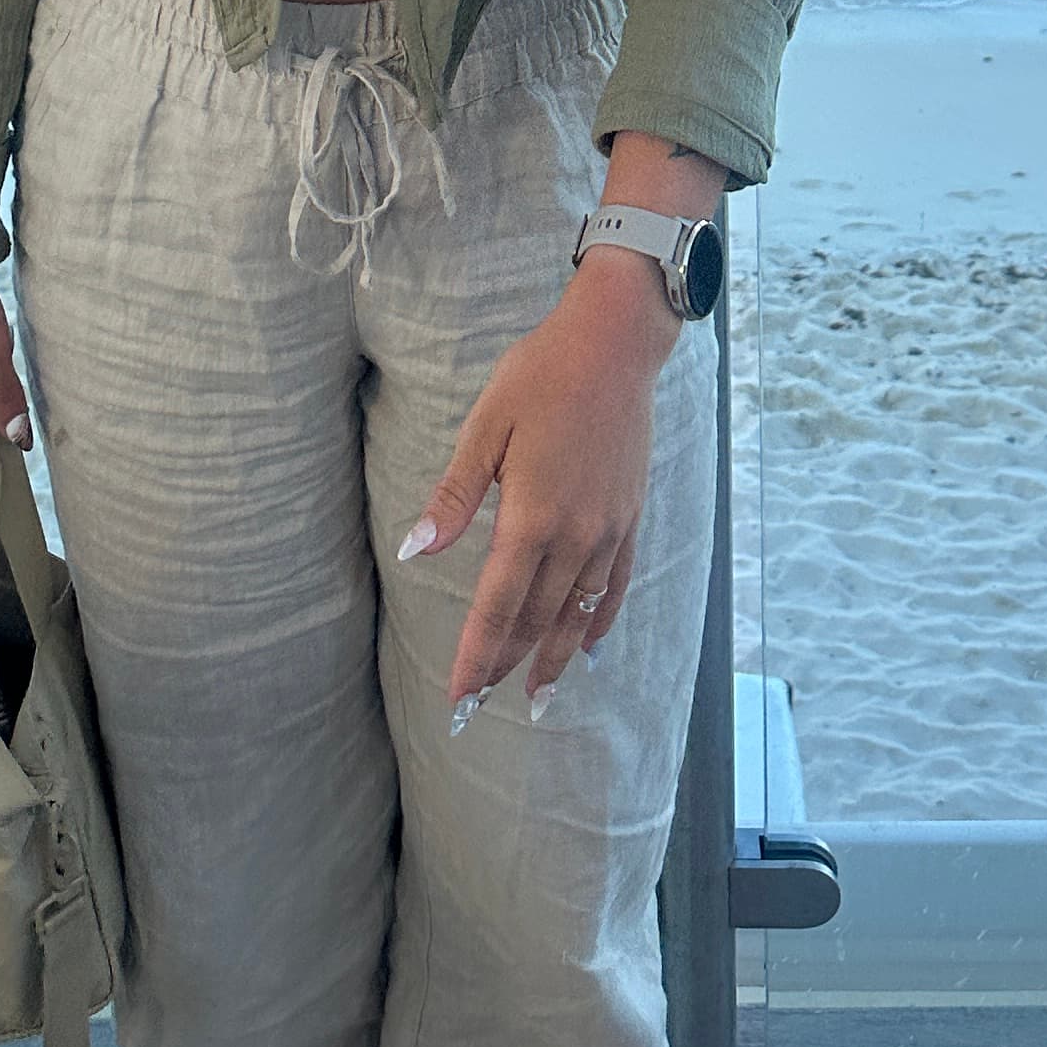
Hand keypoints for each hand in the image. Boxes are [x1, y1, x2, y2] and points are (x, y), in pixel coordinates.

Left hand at [405, 256, 680, 715]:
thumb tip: (416, 550)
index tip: (459, 696)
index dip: (477, 654)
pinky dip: (601, 620)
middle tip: (482, 702)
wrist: (614, 344)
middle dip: (507, 663)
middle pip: (537, 617)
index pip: (498, 604)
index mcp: (532, 515)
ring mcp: (608, 528)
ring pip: (578, 612)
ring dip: (555, 656)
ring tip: (535, 695)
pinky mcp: (629, 515)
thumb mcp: (486, 427)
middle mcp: (575, 534)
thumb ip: (454, 496)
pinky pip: (617, 584)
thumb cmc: (541, 377)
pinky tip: (592, 644)